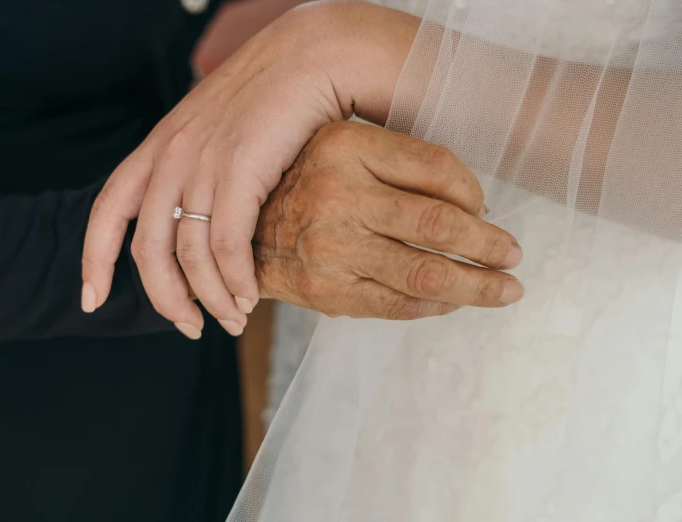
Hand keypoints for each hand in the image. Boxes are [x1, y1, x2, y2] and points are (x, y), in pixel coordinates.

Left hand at [81, 2, 420, 338]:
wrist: (310, 57)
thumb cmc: (270, 99)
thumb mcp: (216, 131)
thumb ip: (197, 170)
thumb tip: (201, 222)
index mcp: (158, 148)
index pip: (106, 210)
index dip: (93, 261)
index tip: (91, 300)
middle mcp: (171, 157)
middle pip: (147, 251)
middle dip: (165, 301)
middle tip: (190, 329)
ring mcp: (202, 164)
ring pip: (188, 257)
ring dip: (211, 300)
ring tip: (233, 319)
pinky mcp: (240, 172)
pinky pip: (226, 246)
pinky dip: (236, 282)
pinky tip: (251, 297)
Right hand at [253, 121, 524, 319]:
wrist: (241, 234)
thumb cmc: (303, 186)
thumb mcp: (342, 147)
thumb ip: (400, 163)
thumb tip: (474, 203)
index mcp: (345, 146)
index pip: (436, 168)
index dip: (476, 192)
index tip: (489, 211)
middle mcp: (337, 194)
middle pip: (438, 224)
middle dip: (489, 246)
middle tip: (515, 258)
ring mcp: (331, 248)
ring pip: (425, 272)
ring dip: (477, 285)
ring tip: (506, 290)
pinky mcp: (328, 291)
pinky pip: (399, 304)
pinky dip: (436, 305)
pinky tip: (456, 301)